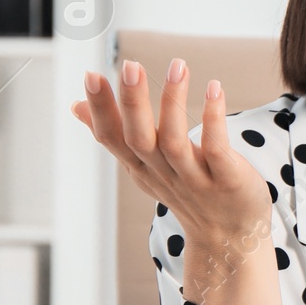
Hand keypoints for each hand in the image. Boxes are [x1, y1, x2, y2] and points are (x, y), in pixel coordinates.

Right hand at [70, 58, 272, 245]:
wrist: (230, 239)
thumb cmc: (189, 193)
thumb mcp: (145, 167)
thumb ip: (115, 136)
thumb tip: (75, 106)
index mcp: (141, 168)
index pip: (113, 138)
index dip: (100, 110)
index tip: (91, 75)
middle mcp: (163, 174)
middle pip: (139, 139)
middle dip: (131, 102)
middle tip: (129, 65)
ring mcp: (194, 179)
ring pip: (175, 141)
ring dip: (173, 102)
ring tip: (177, 66)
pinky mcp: (226, 180)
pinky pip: (216, 148)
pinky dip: (214, 119)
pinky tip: (214, 89)